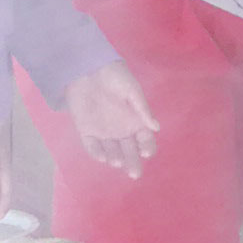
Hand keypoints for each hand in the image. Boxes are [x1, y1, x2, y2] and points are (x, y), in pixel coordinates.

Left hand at [63, 61, 159, 175]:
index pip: (145, 140)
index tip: (146, 152)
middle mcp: (122, 130)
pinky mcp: (86, 130)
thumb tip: (156, 128)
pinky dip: (97, 153)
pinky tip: (102, 157)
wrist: (87, 69)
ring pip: (112, 151)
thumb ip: (142, 109)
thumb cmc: (114, 77)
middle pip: (130, 151)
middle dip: (133, 163)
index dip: (147, 147)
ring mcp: (104, 131)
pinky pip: (92, 146)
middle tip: (134, 173)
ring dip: (115, 158)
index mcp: (136, 121)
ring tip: (116, 162)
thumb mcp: (132, 90)